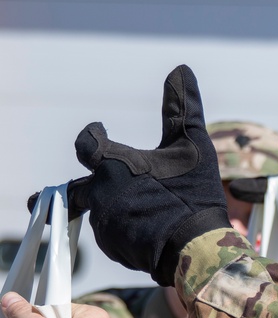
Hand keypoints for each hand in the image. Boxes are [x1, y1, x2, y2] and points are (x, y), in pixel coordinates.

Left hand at [70, 64, 230, 285]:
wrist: (196, 248)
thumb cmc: (195, 194)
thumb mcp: (193, 146)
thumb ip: (182, 109)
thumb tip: (181, 69)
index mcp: (115, 163)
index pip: (86, 144)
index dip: (91, 136)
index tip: (97, 131)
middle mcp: (100, 193)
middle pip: (71, 191)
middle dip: (63, 192)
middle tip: (41, 197)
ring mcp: (103, 223)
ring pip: (100, 213)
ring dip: (114, 211)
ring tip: (146, 215)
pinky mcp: (111, 247)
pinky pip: (112, 237)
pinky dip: (126, 233)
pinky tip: (149, 234)